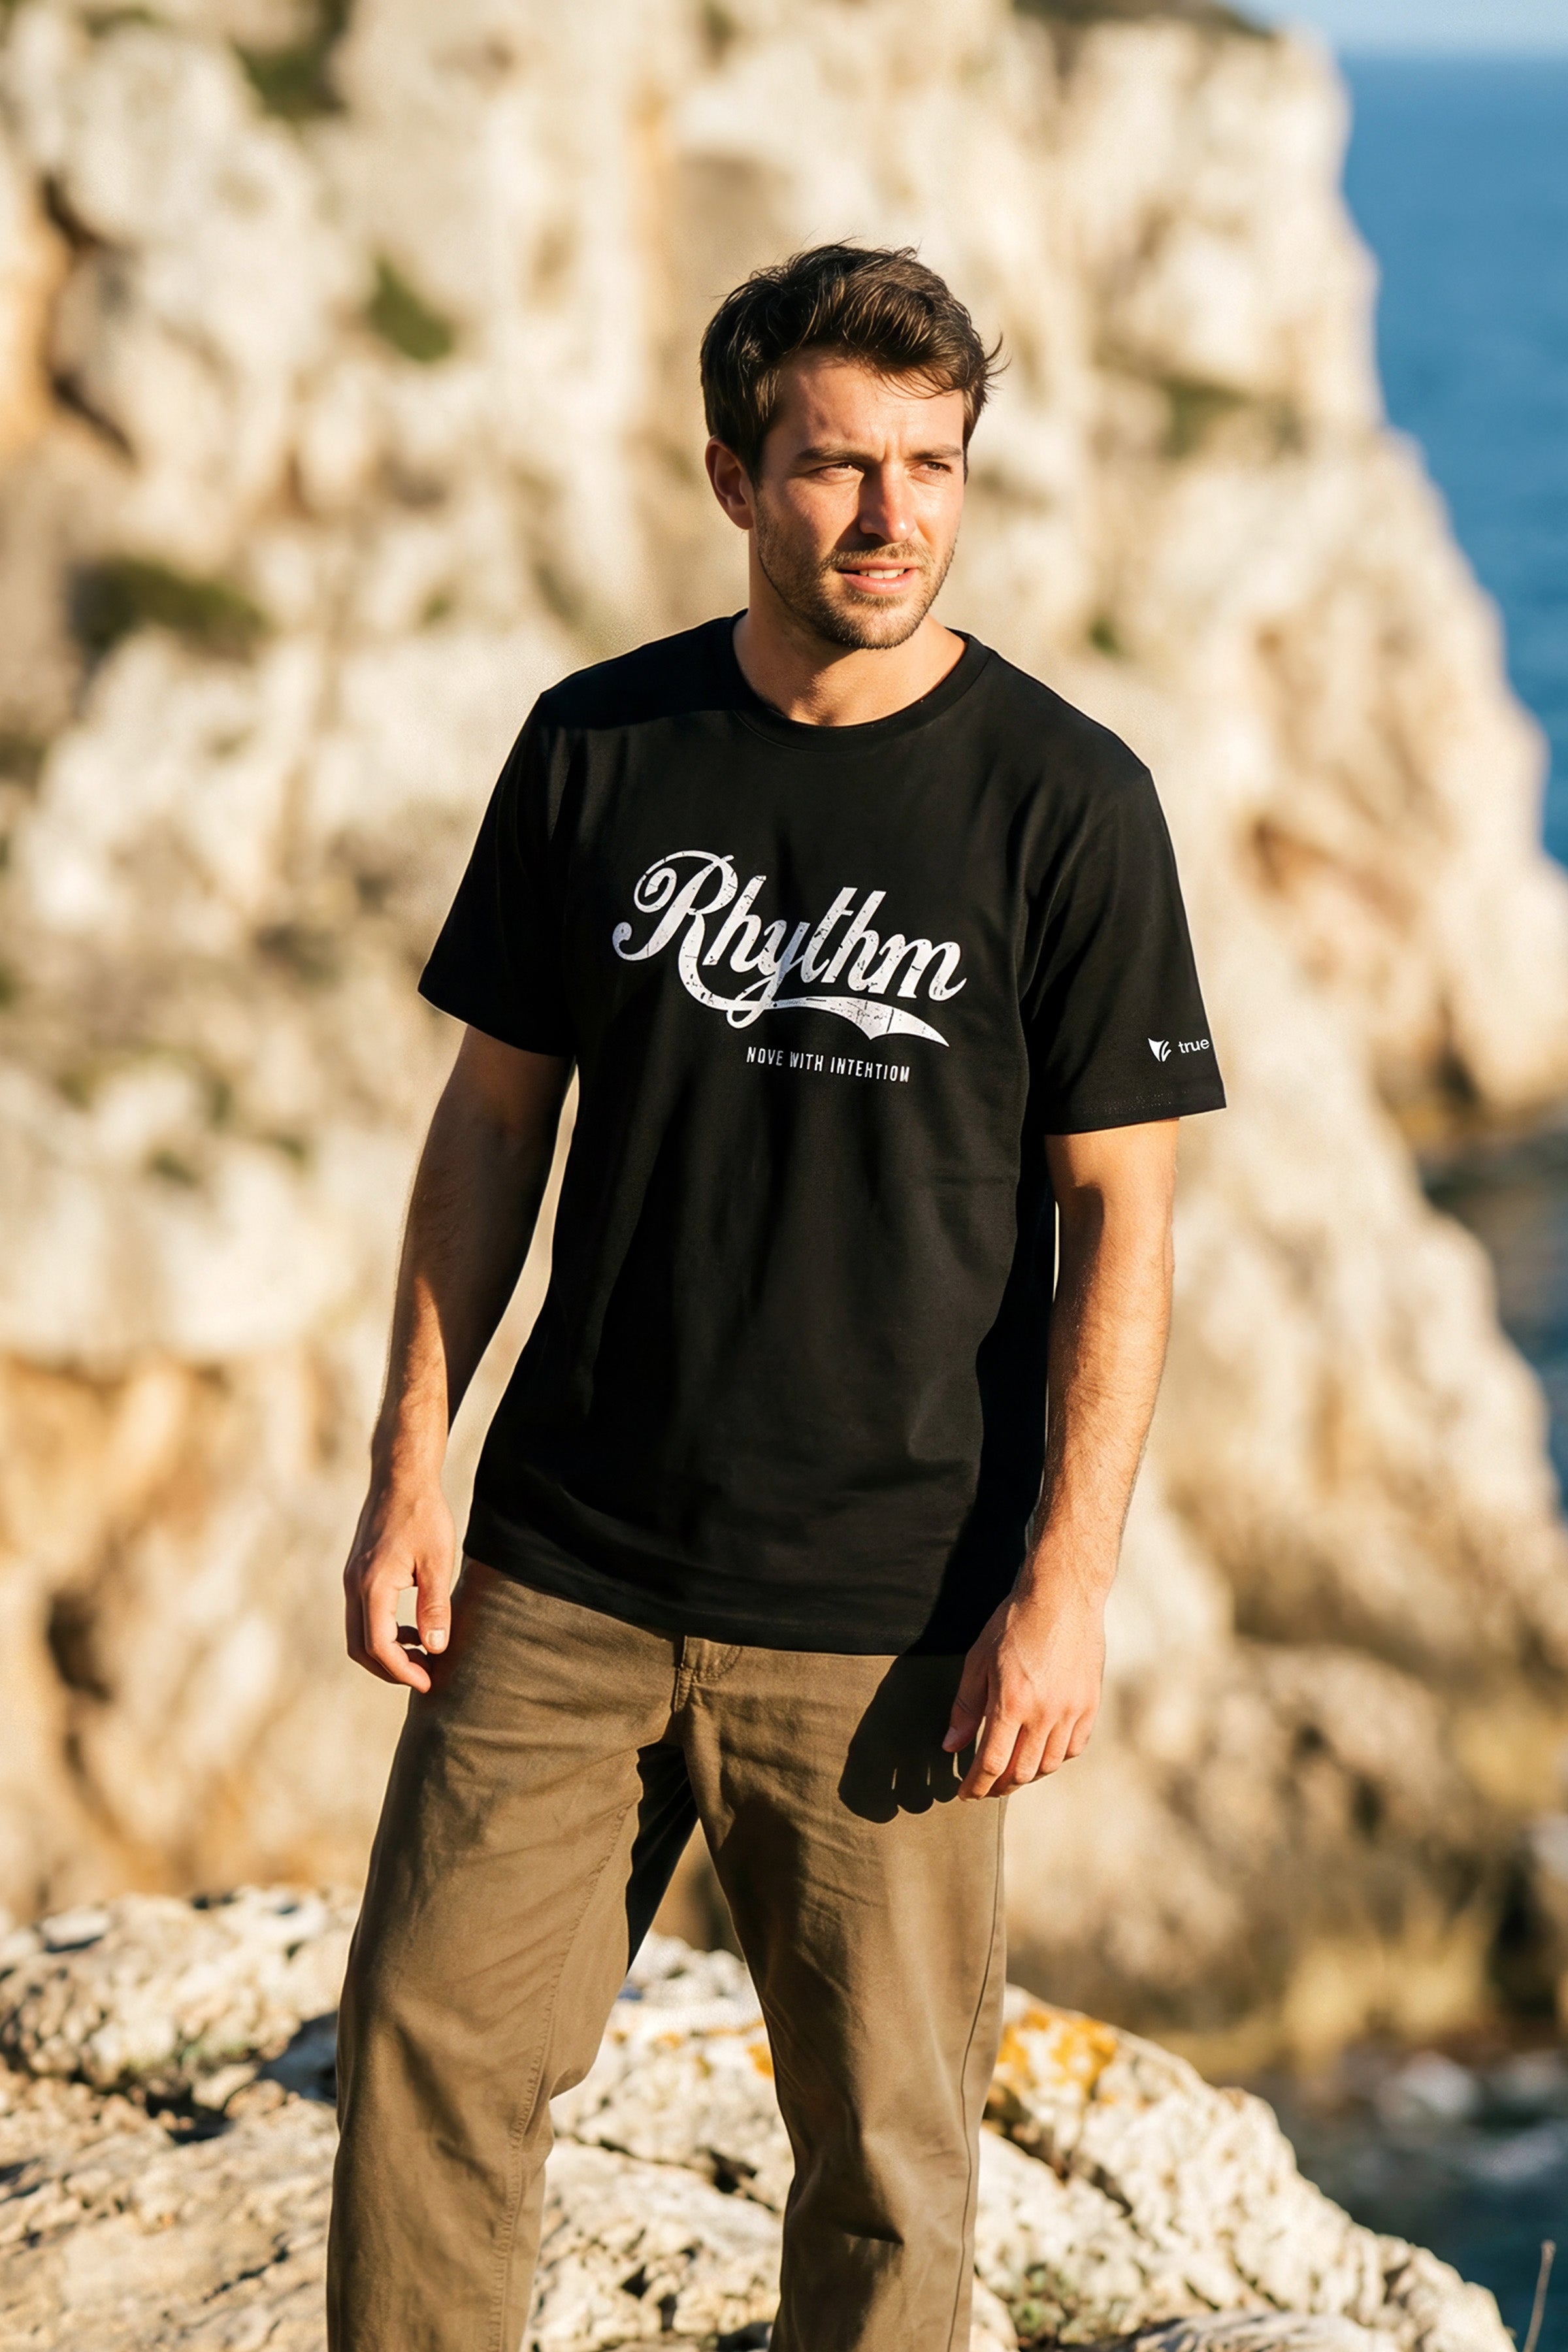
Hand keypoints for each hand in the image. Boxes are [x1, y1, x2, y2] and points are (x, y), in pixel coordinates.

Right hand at [342, 1477, 456, 1691]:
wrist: (401, 1477)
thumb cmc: (424, 1515)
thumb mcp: (438, 1561)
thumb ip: (435, 1606)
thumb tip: (436, 1648)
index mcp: (373, 1585)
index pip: (379, 1645)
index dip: (402, 1670)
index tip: (428, 1682)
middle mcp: (354, 1585)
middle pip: (360, 1647)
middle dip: (390, 1669)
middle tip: (424, 1677)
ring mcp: (352, 1579)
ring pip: (358, 1633)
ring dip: (386, 1652)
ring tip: (422, 1655)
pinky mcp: (358, 1573)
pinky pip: (363, 1615)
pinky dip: (383, 1632)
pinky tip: (413, 1629)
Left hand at [943, 1576, 1105, 1798]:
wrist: (1062, 1597)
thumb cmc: (1014, 1623)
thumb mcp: (978, 1661)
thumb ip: (966, 1707)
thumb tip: (951, 1744)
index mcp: (1011, 1702)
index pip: (991, 1763)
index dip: (976, 1786)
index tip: (965, 1794)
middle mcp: (1044, 1713)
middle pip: (1021, 1772)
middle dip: (999, 1786)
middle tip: (986, 1786)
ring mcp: (1071, 1711)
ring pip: (1048, 1765)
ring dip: (1026, 1775)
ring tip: (1011, 1772)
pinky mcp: (1089, 1705)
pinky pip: (1072, 1748)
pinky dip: (1054, 1758)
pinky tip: (1040, 1752)